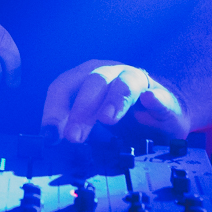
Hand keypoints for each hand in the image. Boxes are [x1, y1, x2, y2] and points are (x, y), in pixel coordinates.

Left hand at [42, 60, 188, 143]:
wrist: (160, 112)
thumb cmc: (117, 113)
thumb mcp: (89, 118)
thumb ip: (71, 123)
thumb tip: (49, 138)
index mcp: (85, 77)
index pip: (63, 86)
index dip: (54, 110)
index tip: (50, 136)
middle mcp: (109, 73)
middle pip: (92, 82)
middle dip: (81, 109)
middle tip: (74, 137)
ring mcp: (136, 81)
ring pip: (124, 84)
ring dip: (115, 100)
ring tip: (107, 119)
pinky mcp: (161, 96)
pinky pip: (157, 95)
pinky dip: (154, 98)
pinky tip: (150, 101)